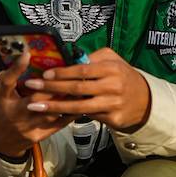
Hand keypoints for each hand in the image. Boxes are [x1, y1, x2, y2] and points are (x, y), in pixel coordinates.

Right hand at [0, 47, 78, 157]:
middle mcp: (15, 113)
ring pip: (51, 112)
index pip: (8, 82)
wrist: (1, 138)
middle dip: (51, 86)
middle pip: (35, 99)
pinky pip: (58, 124)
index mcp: (2, 99)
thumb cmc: (1, 108)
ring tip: (78, 87)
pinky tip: (79, 103)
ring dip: (66, 100)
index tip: (27, 54)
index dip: (17, 68)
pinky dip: (70, 113)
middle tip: (66, 73)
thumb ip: (7, 75)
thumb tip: (22, 59)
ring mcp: (27, 126)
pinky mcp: (39, 135)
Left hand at [23, 48, 150, 132]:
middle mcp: (112, 86)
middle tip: (31, 87)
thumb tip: (69, 57)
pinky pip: (86, 117)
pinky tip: (51, 115)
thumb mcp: (113, 60)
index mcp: (111, 69)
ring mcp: (112, 105)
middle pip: (77, 89)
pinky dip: (68, 116)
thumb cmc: (122, 76)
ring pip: (78, 107)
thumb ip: (93, 57)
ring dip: (54, 107)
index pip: (82, 70)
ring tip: (34, 106)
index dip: (62, 72)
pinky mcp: (112, 119)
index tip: (44, 74)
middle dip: (51, 88)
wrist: (144, 100)